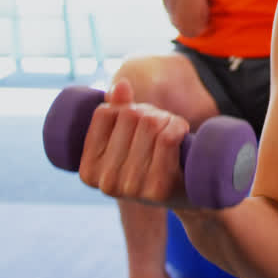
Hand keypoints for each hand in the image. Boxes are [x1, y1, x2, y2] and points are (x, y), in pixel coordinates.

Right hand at [77, 79, 189, 205]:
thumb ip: (119, 111)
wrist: (188, 193)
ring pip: (150, 123)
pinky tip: (182, 133)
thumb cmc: (153, 160)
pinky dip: (178, 126)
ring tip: (172, 131)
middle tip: (161, 126)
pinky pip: (166, 137)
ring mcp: (131, 188)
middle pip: (130, 115)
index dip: (126, 106)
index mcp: (88, 170)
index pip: (103, 113)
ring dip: (167, 119)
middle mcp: (105, 182)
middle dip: (150, 112)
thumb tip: (121, 85)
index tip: (138, 120)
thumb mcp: (129, 138)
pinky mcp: (158, 188)